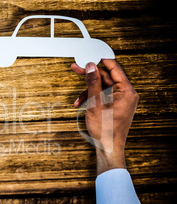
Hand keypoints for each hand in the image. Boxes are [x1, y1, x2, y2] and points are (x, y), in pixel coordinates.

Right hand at [72, 60, 138, 174]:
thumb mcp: (95, 103)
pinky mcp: (118, 106)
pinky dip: (93, 98)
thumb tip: (90, 67)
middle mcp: (128, 94)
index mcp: (127, 91)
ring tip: (77, 98)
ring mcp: (123, 100)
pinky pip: (105, 96)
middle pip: (107, 78)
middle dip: (90, 77)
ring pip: (104, 87)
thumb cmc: (105, 130)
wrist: (108, 148)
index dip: (100, 61)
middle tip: (77, 69)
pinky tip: (82, 104)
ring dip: (89, 91)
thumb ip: (93, 83)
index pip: (114, 68)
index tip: (90, 55)